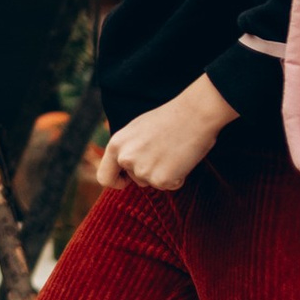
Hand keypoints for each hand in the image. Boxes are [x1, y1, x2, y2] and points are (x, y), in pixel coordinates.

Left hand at [99, 75, 236, 193]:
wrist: (194, 114)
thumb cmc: (168, 119)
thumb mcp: (136, 130)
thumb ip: (127, 149)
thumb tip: (125, 166)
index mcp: (116, 145)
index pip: (104, 177)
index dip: (117, 181)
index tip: (127, 179)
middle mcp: (125, 159)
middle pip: (135, 180)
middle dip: (148, 173)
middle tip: (163, 152)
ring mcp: (143, 171)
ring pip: (153, 183)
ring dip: (164, 173)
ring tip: (173, 151)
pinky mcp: (162, 180)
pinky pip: (170, 186)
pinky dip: (178, 177)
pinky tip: (182, 159)